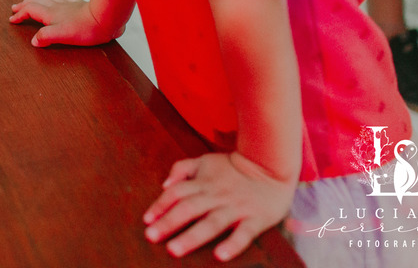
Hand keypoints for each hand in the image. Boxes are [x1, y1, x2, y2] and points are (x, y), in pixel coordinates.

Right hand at [9, 0, 122, 45]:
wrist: (106, 18)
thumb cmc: (86, 28)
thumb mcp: (62, 35)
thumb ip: (45, 37)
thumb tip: (34, 41)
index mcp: (51, 13)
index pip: (30, 10)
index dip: (20, 14)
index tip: (12, 19)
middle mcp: (58, 7)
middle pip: (36, 1)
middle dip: (24, 4)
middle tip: (16, 7)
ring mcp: (69, 4)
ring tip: (31, 0)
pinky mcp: (80, 5)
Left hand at [143, 151, 295, 261]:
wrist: (271, 164)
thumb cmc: (233, 167)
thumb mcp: (204, 161)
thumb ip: (182, 169)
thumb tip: (164, 185)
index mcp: (203, 182)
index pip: (176, 193)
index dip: (160, 206)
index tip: (146, 221)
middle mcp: (216, 195)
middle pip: (189, 208)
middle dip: (169, 223)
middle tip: (151, 237)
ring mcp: (236, 208)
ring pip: (211, 223)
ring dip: (192, 237)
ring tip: (174, 250)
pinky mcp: (256, 219)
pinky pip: (244, 233)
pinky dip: (232, 244)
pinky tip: (219, 256)